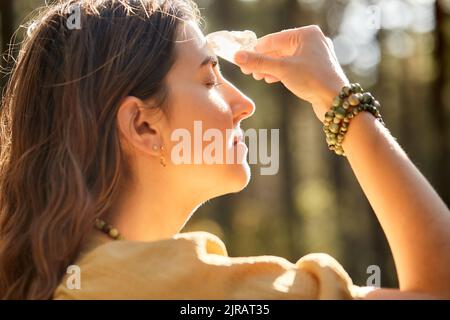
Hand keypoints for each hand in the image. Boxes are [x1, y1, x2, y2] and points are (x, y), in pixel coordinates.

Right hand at [234, 25, 348, 121]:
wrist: (335, 101)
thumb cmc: (313, 80)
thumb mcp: (281, 69)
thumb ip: (259, 62)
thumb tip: (237, 56)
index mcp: (306, 34)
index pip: (273, 39)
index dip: (255, 50)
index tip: (241, 59)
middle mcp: (312, 41)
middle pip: (279, 49)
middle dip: (263, 60)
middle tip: (247, 70)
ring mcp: (315, 55)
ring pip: (286, 59)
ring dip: (270, 67)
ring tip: (257, 76)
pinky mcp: (315, 69)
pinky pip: (293, 67)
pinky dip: (281, 72)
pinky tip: (270, 78)